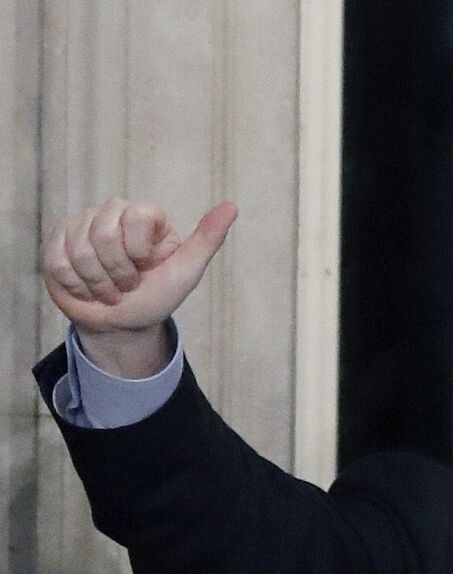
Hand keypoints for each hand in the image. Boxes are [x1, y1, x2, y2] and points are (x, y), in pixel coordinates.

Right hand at [41, 198, 237, 376]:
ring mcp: (81, 224)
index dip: (139, 251)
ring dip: (97, 282)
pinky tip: (87, 288)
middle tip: (127, 284)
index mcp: (146, 215)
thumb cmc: (158, 295)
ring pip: (79, 249)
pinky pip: (57, 260)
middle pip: (104, 234)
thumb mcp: (187, 271)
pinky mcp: (56, 241)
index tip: (147, 268)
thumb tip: (232, 207)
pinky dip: (76, 284)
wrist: (123, 324)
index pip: (137, 216)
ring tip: (109, 289)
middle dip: (117, 271)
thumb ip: (208, 239)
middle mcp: (113, 212)